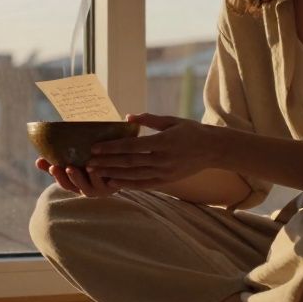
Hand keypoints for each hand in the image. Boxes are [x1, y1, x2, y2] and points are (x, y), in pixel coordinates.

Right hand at [34, 157, 118, 197]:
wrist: (120, 167)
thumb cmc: (94, 163)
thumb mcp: (76, 162)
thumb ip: (57, 162)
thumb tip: (38, 161)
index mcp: (76, 184)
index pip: (64, 183)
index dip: (57, 176)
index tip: (52, 167)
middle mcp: (86, 189)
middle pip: (76, 186)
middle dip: (71, 177)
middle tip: (67, 167)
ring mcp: (100, 190)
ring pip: (90, 187)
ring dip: (89, 178)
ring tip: (87, 167)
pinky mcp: (113, 186)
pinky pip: (108, 183)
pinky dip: (104, 176)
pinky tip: (102, 167)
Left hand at [85, 113, 227, 189]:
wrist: (214, 150)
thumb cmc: (192, 131)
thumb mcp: (172, 121)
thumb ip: (149, 120)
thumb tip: (128, 117)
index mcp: (163, 142)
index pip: (132, 146)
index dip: (112, 148)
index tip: (95, 148)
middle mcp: (163, 159)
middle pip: (129, 162)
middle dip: (107, 162)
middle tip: (88, 162)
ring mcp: (165, 172)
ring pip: (134, 175)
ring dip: (113, 174)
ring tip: (96, 173)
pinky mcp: (167, 181)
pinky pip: (144, 185)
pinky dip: (128, 185)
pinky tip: (114, 183)